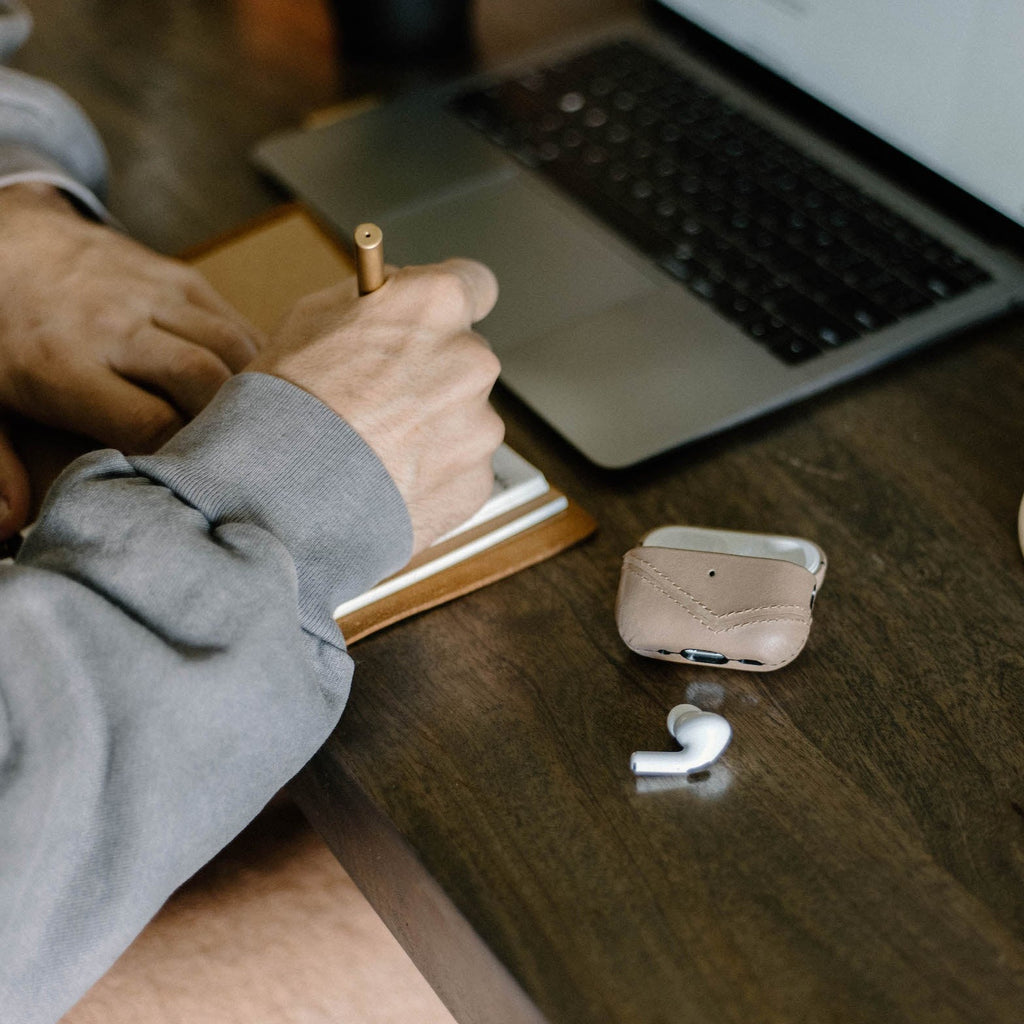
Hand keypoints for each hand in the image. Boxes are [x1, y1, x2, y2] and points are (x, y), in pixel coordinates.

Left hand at [0, 182, 264, 537]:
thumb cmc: (1, 334)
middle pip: (204, 378)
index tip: (189, 483)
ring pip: (231, 346)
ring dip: (254, 390)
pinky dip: (255, 359)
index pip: (149, 422)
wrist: (9, 241)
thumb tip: (11, 526)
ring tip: (258, 429)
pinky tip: (256, 390)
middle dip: (230, 424)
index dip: (179, 457)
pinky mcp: (181, 279)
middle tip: (238, 458)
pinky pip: (236, 322)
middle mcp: (116, 327)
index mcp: (65, 365)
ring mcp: (153, 295)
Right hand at [251, 259, 502, 553]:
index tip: (433, 321)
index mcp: (436, 305)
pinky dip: (433, 473)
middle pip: (466, 358)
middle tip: (382, 397)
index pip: (476, 285)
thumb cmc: (289, 405)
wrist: (284, 496)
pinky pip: (461, 468)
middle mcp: (472, 360)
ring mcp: (480, 425)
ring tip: (376, 447)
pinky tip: (388, 478)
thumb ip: (374, 300)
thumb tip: (394, 296)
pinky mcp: (477, 480)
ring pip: (465, 417)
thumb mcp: (311, 317)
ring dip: (434, 427)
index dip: (448, 306)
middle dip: (434, 372)